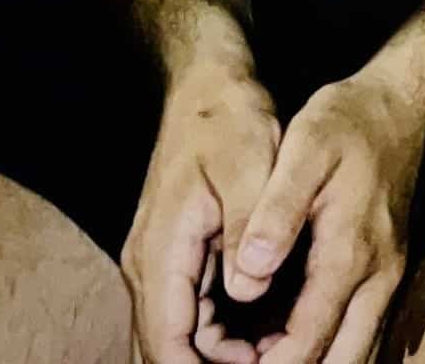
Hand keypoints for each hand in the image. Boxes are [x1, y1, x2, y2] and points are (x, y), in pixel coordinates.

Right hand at [121, 53, 279, 363]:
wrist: (210, 86)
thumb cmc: (229, 120)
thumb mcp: (249, 166)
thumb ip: (247, 228)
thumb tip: (248, 289)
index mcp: (161, 250)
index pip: (167, 340)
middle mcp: (149, 265)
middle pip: (167, 348)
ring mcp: (160, 262)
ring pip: (180, 336)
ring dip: (220, 357)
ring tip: (274, 358)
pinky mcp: (177, 256)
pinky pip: (190, 314)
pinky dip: (221, 335)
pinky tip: (261, 340)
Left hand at [210, 61, 424, 363]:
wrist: (406, 105)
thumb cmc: (350, 123)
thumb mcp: (306, 148)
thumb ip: (277, 212)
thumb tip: (248, 274)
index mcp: (350, 255)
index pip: (306, 342)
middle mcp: (377, 280)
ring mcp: (387, 281)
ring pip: (357, 355)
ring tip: (259, 361)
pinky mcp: (386, 276)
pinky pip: (361, 336)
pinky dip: (328, 353)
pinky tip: (287, 347)